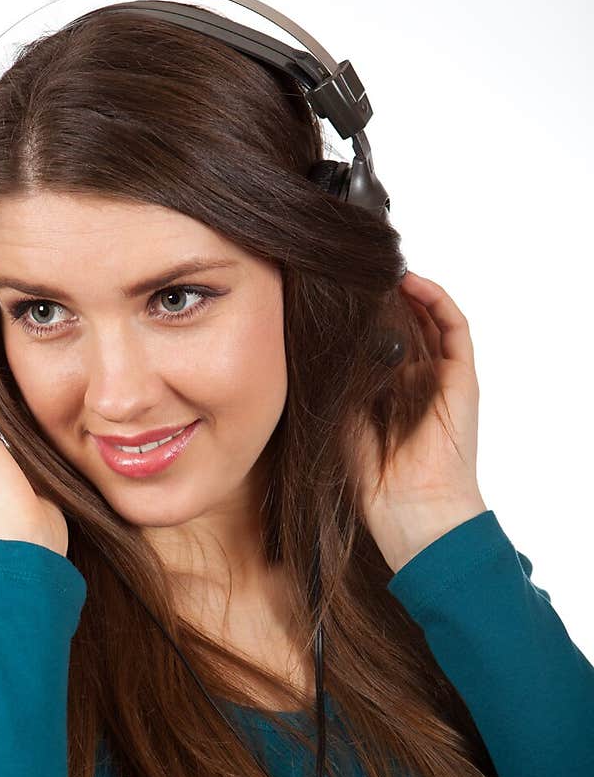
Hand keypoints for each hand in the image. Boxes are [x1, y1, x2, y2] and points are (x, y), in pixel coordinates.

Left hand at [346, 272, 488, 573]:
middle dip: (375, 298)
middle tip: (347, 270)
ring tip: (373, 267)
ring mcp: (439, 377)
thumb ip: (334, 382)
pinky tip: (408, 279)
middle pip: (398, 324)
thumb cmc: (369, 480)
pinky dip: (435, 298)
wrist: (411, 510)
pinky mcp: (462, 377)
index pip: (369, 343)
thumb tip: (315, 338)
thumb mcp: (338, 420)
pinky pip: (454, 327)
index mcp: (382, 394)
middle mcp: (412, 382)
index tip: (323, 293)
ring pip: (424, 319)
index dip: (351, 319)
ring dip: (402, 291)